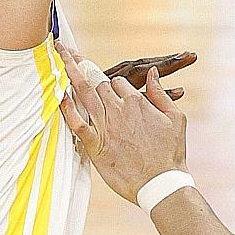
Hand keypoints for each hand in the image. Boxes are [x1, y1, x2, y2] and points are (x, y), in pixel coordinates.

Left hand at [57, 41, 186, 204]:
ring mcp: (106, 126)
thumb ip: (160, 94)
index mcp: (137, 102)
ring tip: (58, 57)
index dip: (112, 83)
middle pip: (96, 82)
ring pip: (84, 94)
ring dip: (69, 74)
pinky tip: (59, 96)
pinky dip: (67, 109)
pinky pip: (77, 123)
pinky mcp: (96, 144)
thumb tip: (152, 73)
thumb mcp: (175, 118)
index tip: (105, 83)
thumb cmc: (170, 154)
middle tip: (64, 51)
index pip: (118, 83)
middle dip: (80, 65)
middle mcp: (119, 110)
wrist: (161, 184)